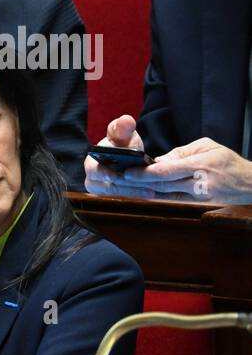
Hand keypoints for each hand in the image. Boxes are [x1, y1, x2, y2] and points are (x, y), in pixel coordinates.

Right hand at [84, 114, 145, 195]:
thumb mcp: (124, 135)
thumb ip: (123, 128)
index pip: (94, 171)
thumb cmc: (122, 145)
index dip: (104, 173)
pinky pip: (123, 201)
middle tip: (143, 185)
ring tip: (151, 190)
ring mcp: (102, 192)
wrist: (126, 158)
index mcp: (91, 163)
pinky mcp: (113, 199)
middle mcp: (93, 180)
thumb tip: (125, 121)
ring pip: (116, 196)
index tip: (115, 175)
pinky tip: (150, 194)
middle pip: (105, 187)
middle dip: (124, 186)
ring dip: (133, 193)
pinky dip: (136, 197)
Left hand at [114, 137, 251, 202]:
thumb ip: (180, 153)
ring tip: (121, 190)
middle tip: (116, 181)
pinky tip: (139, 198)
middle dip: (136, 184)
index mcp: (200, 165)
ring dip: (140, 194)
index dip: (143, 173)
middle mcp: (198, 184)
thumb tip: (156, 161)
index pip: (165, 172)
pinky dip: (154, 201)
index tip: (126, 172)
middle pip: (160, 187)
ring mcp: (198, 199)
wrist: (250, 184)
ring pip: (163, 198)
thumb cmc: (227, 162)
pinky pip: (171, 204)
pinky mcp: (197, 208)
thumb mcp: (207, 147)